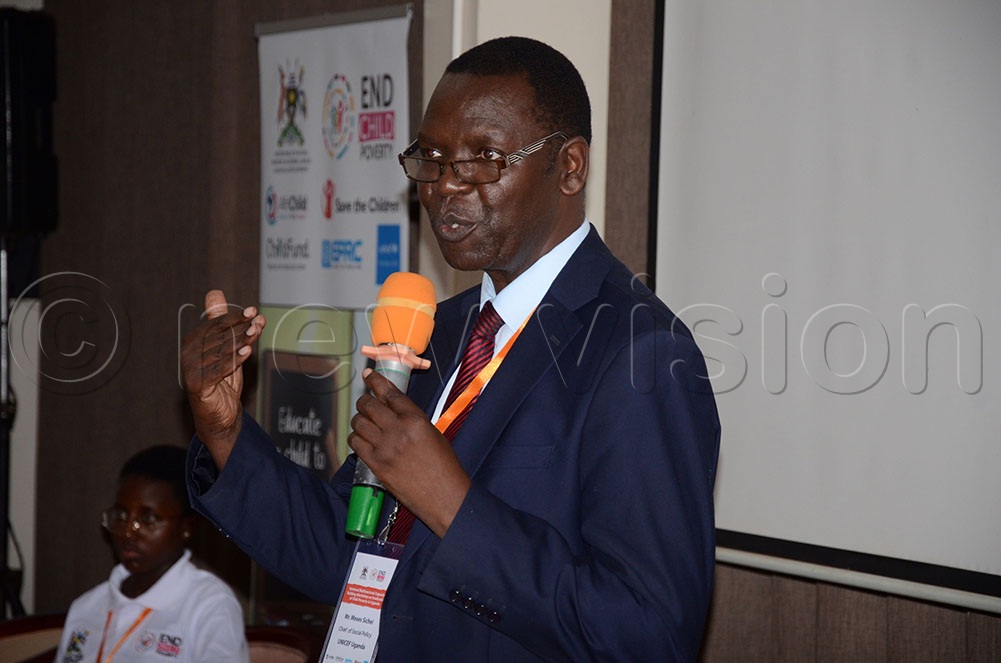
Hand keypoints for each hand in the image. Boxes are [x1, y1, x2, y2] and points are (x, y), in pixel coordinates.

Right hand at [181, 290, 265, 468]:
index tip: (254, 311)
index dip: (236, 317)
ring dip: (241, 341)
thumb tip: (214, 293)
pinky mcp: (197, 385)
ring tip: (256, 333)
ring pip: (221, 351)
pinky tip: (246, 352)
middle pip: (220, 336)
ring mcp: (191, 370)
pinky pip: (218, 370)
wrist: (219, 417)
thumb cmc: (222, 381)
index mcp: (194, 341)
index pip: (217, 325)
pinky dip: (233, 360)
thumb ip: (221, 322)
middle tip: (259, 321)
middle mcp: (189, 353)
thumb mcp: (225, 349)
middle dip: (242, 328)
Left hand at [349, 369, 470, 536]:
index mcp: (416, 420)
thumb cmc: (444, 466)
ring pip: (358, 422)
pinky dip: (356, 438)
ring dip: (359, 419)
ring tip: (364, 422)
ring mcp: (385, 448)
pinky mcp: (376, 464)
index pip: (390, 393)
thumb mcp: (433, 433)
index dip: (376, 381)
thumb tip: (393, 408)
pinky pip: (355, 443)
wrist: (443, 495)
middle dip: (365, 400)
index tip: (369, 376)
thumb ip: (412, 419)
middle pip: (369, 405)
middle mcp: (398, 431)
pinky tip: (361, 439)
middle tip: (366, 402)